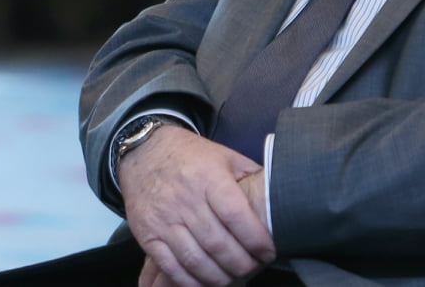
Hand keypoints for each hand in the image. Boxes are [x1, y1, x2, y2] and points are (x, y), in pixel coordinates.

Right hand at [117, 126, 273, 286]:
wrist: (143, 151)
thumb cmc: (190, 156)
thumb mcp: (224, 156)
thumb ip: (249, 176)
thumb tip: (281, 196)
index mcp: (208, 176)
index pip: (236, 215)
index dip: (257, 240)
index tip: (268, 251)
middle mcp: (184, 198)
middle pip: (218, 244)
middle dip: (242, 264)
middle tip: (253, 267)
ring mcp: (164, 218)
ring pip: (196, 260)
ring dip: (220, 277)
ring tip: (233, 277)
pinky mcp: (148, 233)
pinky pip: (171, 266)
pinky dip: (191, 281)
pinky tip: (205, 281)